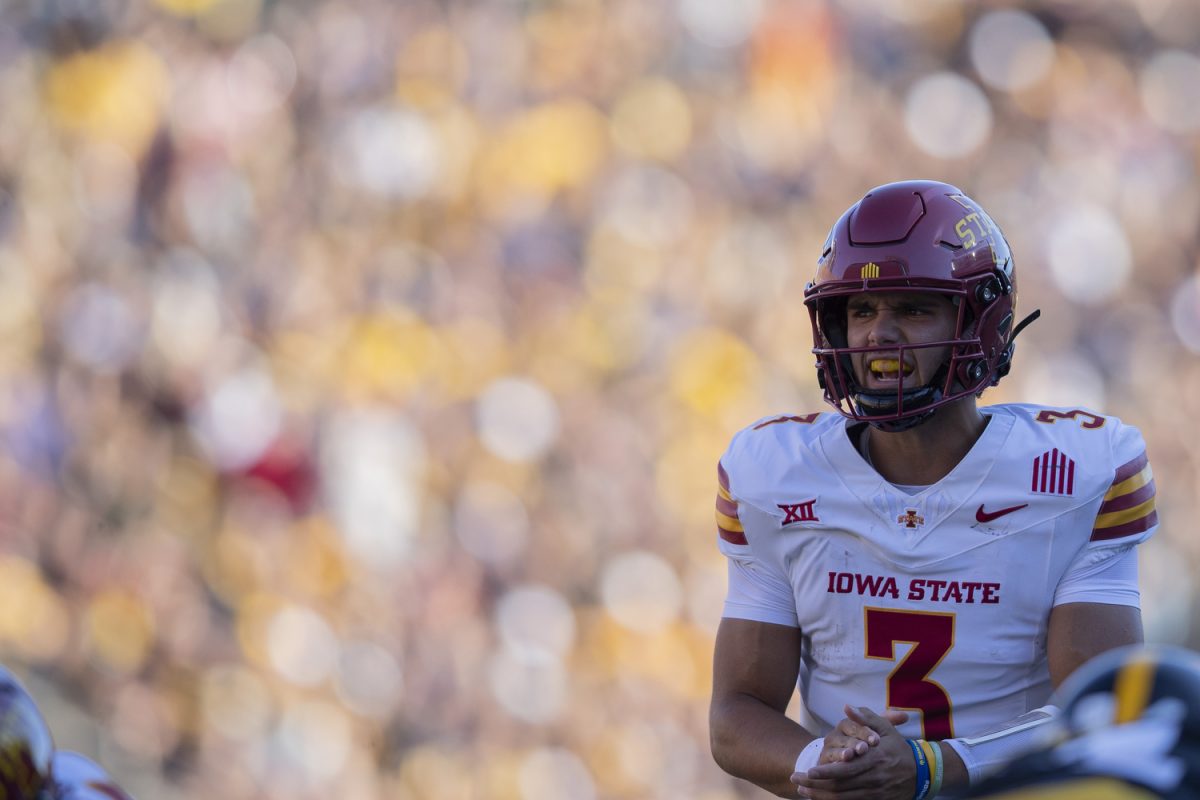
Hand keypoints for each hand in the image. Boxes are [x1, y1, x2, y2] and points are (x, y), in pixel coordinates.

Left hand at [791, 705, 914, 798]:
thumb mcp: (885, 728)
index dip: (825, 772)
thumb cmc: (898, 747)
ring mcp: (875, 793)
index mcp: (874, 760)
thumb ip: (865, 718)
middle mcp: (874, 779)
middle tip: (796, 781)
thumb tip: (846, 707)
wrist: (922, 772)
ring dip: (820, 797)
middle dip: (815, 786)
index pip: (845, 769)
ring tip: (802, 791)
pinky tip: (820, 798)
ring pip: (843, 799)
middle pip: (840, 787)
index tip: (807, 771)